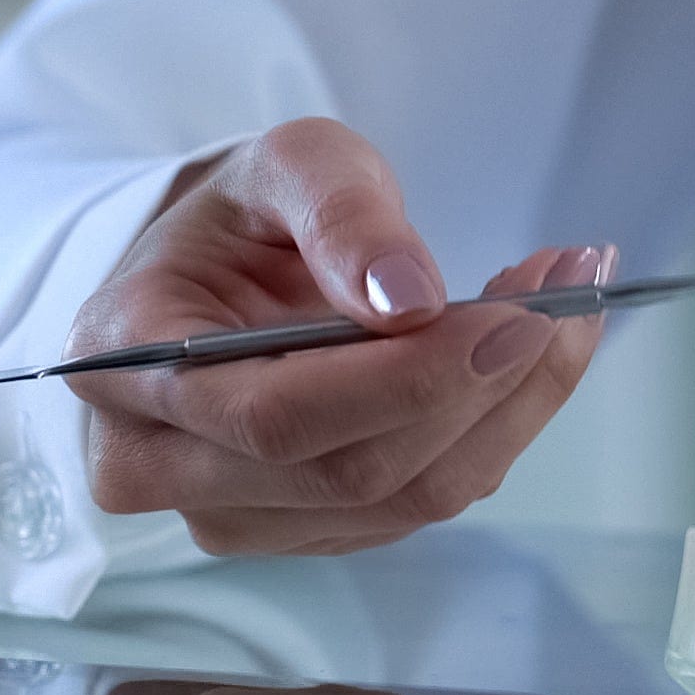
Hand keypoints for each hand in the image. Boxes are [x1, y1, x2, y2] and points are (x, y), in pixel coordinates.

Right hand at [69, 118, 611, 557]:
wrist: (218, 271)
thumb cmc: (243, 217)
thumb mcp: (285, 164)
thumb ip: (341, 212)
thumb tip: (409, 299)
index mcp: (127, 365)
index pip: (277, 416)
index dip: (410, 380)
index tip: (519, 316)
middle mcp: (157, 465)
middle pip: (350, 471)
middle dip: (480, 387)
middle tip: (567, 295)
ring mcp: (228, 515)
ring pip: (402, 500)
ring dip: (509, 410)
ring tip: (564, 308)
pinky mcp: (303, 530)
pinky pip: (421, 503)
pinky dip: (494, 429)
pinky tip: (526, 355)